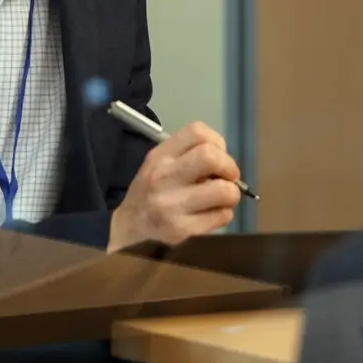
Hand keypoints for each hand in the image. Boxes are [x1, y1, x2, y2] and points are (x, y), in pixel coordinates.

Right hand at [107, 121, 242, 251]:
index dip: (218, 143)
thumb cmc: (151, 190)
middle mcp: (163, 177)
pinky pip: (222, 216)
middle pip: (211, 157)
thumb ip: (189, 155)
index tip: (217, 156)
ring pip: (224, 191)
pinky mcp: (182, 230)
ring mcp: (172, 206)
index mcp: (160, 156)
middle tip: (228, 177)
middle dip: (229, 167)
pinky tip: (211, 214)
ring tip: (222, 198)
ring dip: (231, 193)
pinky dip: (224, 214)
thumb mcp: (160, 163)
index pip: (198, 132)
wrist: (130, 227)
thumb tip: (225, 161)